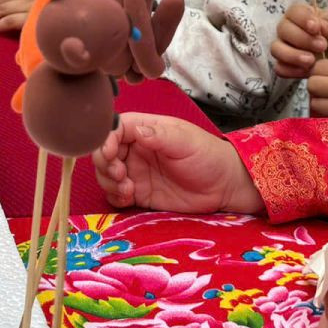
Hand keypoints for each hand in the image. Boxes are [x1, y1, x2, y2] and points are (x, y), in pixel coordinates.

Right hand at [93, 113, 264, 214]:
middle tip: (119, 174)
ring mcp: (136, 172)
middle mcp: (136, 149)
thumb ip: (160, 135)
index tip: (111, 154)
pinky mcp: (139, 193)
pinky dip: (115, 197)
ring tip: (127, 189)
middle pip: (104, 152)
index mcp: (145, 130)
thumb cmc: (208, 156)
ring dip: (109, 182)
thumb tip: (136, 130)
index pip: (115, 128)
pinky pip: (116, 195)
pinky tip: (129, 198)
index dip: (106, 140)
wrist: (224, 187)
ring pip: (106, 174)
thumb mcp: (186, 141)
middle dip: (105, 164)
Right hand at [273, 3, 327, 78]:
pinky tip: (306, 71)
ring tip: (311, 61)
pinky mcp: (283, 64)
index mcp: (298, 14)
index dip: (303, 19)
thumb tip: (321, 27)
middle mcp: (286, 28)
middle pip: (283, 30)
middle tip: (322, 46)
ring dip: (293, 55)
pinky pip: (279, 68)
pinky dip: (291, 70)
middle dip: (303, 39)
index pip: (293, 12)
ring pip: (276, 49)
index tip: (316, 28)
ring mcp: (282, 47)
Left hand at [307, 60, 327, 117]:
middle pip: (313, 82)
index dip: (315, 71)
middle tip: (322, 92)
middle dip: (313, 87)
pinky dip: (322, 117)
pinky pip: (320, 118)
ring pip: (313, 102)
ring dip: (317, 104)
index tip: (320, 77)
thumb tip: (308, 70)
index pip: (320, 65)